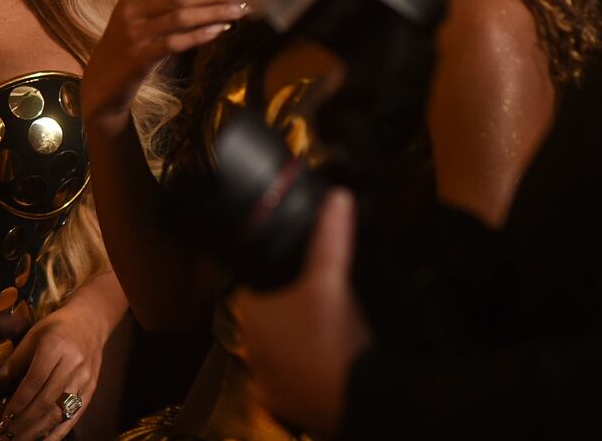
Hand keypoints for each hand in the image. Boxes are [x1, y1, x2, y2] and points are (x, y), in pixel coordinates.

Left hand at [0, 304, 106, 440]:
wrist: (90, 322)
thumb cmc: (55, 329)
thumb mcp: (31, 338)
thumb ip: (13, 364)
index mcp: (54, 347)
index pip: (33, 382)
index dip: (16, 404)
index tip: (0, 420)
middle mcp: (72, 364)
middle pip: (46, 401)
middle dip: (23, 423)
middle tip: (5, 436)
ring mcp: (85, 380)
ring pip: (59, 412)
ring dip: (37, 431)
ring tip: (18, 440)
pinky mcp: (91, 391)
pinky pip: (73, 417)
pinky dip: (57, 433)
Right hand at [81, 0, 244, 136]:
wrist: (101, 81)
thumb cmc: (122, 37)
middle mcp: (132, 9)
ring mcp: (135, 32)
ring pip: (180, 17)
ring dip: (212, 13)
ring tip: (237, 13)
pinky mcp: (139, 56)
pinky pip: (174, 42)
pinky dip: (198, 36)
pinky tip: (218, 32)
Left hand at [235, 189, 369, 438]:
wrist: (354, 400)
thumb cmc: (332, 335)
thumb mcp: (332, 280)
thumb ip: (331, 237)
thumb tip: (338, 196)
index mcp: (249, 312)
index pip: (255, 287)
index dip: (277, 282)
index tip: (300, 281)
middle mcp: (247, 346)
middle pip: (267, 320)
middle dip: (286, 314)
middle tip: (317, 309)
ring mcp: (261, 379)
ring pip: (274, 353)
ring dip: (292, 347)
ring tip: (323, 338)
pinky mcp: (279, 405)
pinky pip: (284, 385)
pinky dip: (299, 377)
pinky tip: (321, 369)